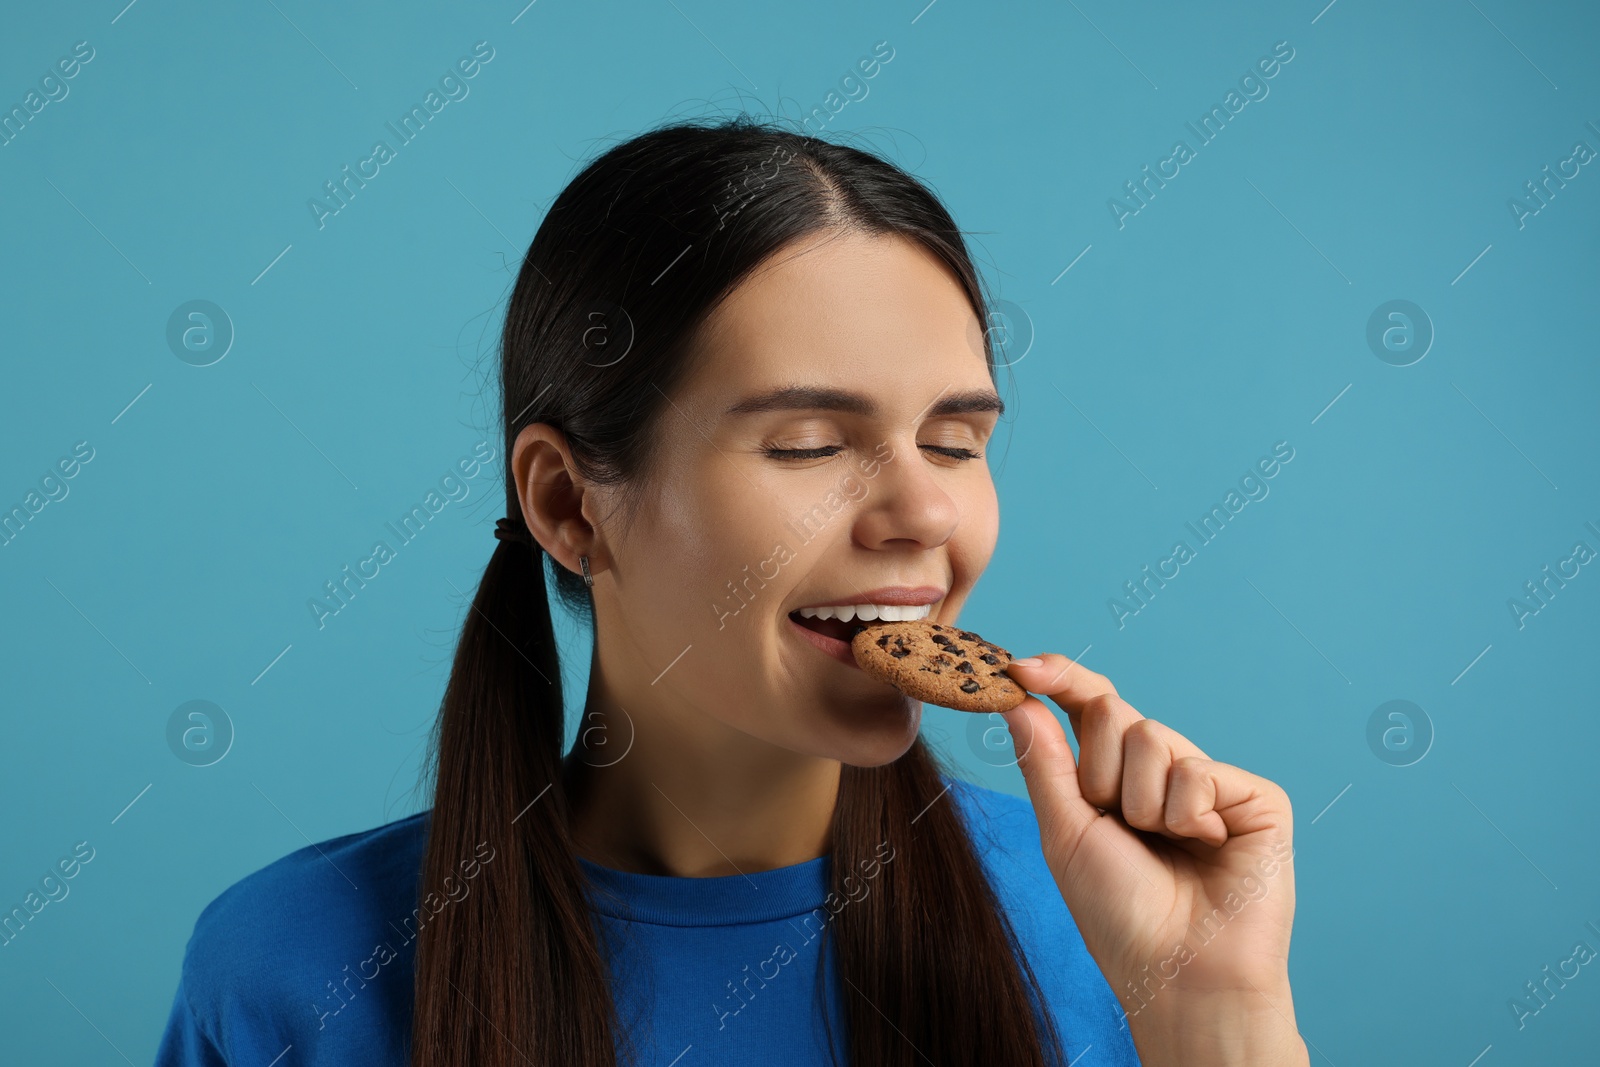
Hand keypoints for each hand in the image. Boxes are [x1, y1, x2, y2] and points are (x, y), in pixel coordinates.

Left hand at [999, 653, 1306, 1065]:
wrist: (1177, 972)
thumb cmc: (1118, 913)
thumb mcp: (1064, 832)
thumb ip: (1043, 761)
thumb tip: (1016, 696)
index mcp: (1114, 778)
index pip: (1087, 705)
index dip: (1058, 677)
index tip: (1018, 666)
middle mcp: (1161, 771)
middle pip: (1112, 712)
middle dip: (1099, 770)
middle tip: (1120, 826)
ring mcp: (1209, 780)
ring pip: (1152, 736)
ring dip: (1141, 802)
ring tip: (1164, 846)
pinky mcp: (1254, 796)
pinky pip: (1198, 769)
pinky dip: (1188, 814)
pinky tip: (1206, 848)